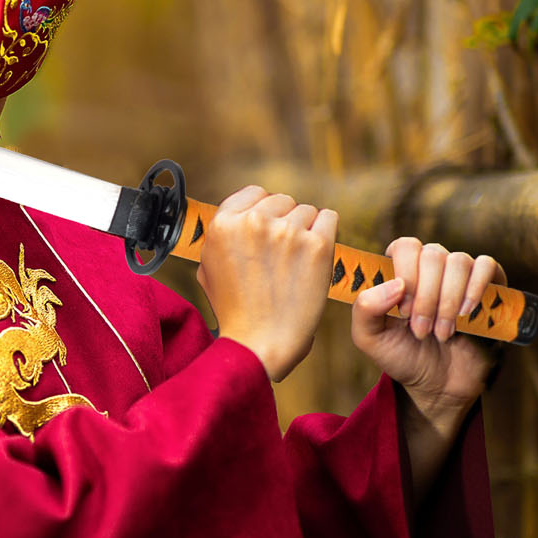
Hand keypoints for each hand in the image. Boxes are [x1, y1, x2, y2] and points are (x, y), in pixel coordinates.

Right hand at [195, 185, 336, 382]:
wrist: (260, 343)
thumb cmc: (235, 311)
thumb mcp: (208, 268)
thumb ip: (222, 236)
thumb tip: (238, 216)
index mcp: (222, 224)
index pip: (254, 193)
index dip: (263, 212)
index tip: (268, 233)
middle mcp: (253, 222)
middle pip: (282, 201)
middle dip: (285, 222)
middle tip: (283, 255)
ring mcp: (287, 232)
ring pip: (307, 211)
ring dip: (306, 231)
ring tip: (297, 263)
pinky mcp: (317, 246)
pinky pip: (330, 218)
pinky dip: (327, 233)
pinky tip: (317, 255)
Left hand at [350, 236, 505, 431]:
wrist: (439, 384)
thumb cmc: (403, 356)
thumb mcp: (370, 339)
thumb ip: (364, 309)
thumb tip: (395, 284)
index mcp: (401, 271)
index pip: (404, 246)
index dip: (405, 273)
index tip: (402, 310)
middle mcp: (431, 267)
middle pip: (432, 253)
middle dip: (426, 297)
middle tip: (420, 331)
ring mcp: (460, 275)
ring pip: (458, 261)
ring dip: (448, 301)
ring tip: (441, 334)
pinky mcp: (489, 285)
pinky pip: (487, 265)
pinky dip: (475, 288)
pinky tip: (465, 314)